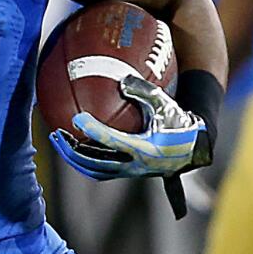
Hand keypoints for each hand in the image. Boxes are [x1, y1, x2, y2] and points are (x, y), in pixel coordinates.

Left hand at [49, 75, 207, 179]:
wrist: (196, 146)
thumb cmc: (178, 120)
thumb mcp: (163, 102)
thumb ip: (142, 91)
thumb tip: (120, 81)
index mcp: (145, 148)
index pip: (112, 140)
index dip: (92, 130)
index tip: (76, 118)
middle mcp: (137, 165)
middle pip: (96, 163)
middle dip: (72, 150)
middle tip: (56, 134)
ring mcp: (132, 172)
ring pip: (96, 171)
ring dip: (75, 158)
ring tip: (59, 141)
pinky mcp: (130, 172)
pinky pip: (103, 172)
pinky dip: (86, 162)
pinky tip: (72, 148)